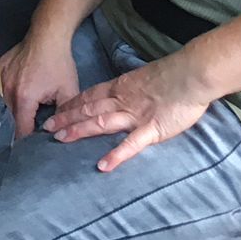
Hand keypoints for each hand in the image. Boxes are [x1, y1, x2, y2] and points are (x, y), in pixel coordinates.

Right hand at [0, 31, 81, 139]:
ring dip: (8, 115)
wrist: (47, 36)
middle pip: (8, 119)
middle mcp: (7, 89)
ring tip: (17, 121)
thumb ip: (63, 115)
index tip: (32, 149)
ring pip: (0, 105)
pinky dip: (2, 99)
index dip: (27, 141)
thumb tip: (57, 134)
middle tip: (25, 137)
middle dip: (16, 130)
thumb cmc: (59, 63)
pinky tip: (9, 101)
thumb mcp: (68, 91)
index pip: (21, 129)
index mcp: (25, 98)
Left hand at [43, 52, 211, 171]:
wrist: (193, 74)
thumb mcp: (147, 79)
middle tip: (47, 128)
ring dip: (80, 131)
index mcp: (122, 87)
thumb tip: (127, 94)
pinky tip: (103, 165)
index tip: (56, 111)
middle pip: (89, 109)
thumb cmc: (176, 76)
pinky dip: (116, 155)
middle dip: (67, 119)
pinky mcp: (152, 129)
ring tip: (62, 141)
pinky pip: (131, 144)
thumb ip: (135, 89)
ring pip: (101, 123)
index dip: (72, 105)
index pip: (91, 96)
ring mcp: (136, 115)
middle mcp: (123, 100)